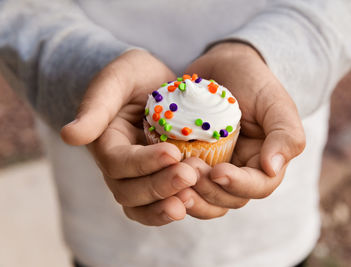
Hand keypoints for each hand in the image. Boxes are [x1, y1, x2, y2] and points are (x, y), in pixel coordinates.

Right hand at [61, 50, 198, 225]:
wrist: (156, 84)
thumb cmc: (135, 75)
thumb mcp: (119, 78)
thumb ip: (97, 103)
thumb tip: (70, 136)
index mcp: (105, 142)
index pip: (117, 162)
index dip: (143, 162)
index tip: (172, 153)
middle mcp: (118, 165)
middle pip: (128, 191)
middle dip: (159, 187)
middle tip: (190, 175)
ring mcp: (136, 176)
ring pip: (140, 206)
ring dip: (164, 206)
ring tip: (191, 198)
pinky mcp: (157, 180)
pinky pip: (157, 206)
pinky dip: (170, 209)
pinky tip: (192, 203)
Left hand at [177, 42, 305, 217]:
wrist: (222, 66)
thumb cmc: (252, 80)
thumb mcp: (275, 102)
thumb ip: (285, 134)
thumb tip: (273, 169)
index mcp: (265, 161)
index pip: (259, 186)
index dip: (239, 185)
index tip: (218, 172)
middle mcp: (241, 171)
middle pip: (229, 199)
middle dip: (210, 191)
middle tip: (189, 170)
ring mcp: (216, 168)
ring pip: (207, 199)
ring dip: (192, 195)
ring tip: (173, 179)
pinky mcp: (194, 162)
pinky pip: (186, 185)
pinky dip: (175, 187)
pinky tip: (161, 176)